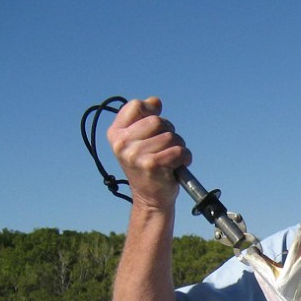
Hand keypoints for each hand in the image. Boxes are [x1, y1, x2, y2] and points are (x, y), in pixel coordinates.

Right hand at [106, 96, 190, 211]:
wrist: (150, 199)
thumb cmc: (148, 167)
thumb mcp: (139, 141)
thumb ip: (144, 119)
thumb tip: (155, 101)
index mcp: (115, 134)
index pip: (136, 106)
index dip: (151, 110)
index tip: (156, 125)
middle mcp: (122, 144)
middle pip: (157, 120)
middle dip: (169, 131)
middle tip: (166, 147)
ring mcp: (135, 154)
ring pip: (171, 136)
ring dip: (178, 146)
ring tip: (171, 159)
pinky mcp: (152, 165)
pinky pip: (179, 151)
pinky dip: (185, 157)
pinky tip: (179, 165)